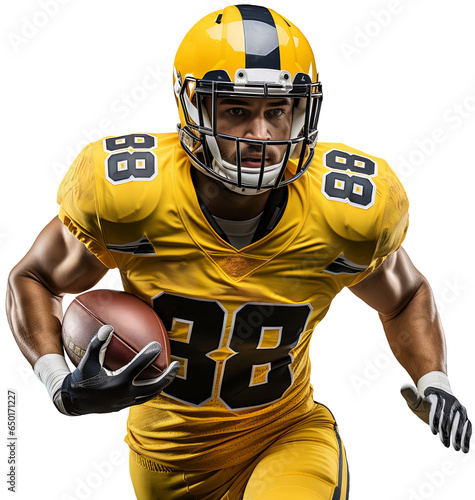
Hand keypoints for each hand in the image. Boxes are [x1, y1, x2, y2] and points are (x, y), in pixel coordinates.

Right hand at [59, 325, 179, 414]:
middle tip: (176, 364)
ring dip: (163, 384)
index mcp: (116, 383)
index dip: (148, 356)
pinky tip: (157, 379)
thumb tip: (108, 327)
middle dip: (166, 376)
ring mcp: (127, 402)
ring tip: (171, 373)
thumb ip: (97, 344)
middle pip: (152, 387)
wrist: (73, 402)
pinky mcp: (126, 406)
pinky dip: (153, 389)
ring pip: (151, 395)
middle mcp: (124, 395)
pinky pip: (144, 398)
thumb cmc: (81, 377)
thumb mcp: (87, 361)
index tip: (158, 345)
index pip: (137, 368)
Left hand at [401, 384, 471, 452]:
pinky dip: (467, 437)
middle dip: (448, 431)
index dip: (435, 420)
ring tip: (456, 448)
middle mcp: (450, 401)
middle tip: (444, 443)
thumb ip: (410, 396)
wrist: (436, 397)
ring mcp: (459, 408)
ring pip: (461, 422)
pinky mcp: (464, 416)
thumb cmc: (423, 401)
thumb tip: (403, 386)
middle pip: (450, 417)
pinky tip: (465, 448)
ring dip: (459, 436)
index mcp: (437, 396)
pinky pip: (468, 426)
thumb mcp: (415, 400)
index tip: (433, 432)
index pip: (437, 408)